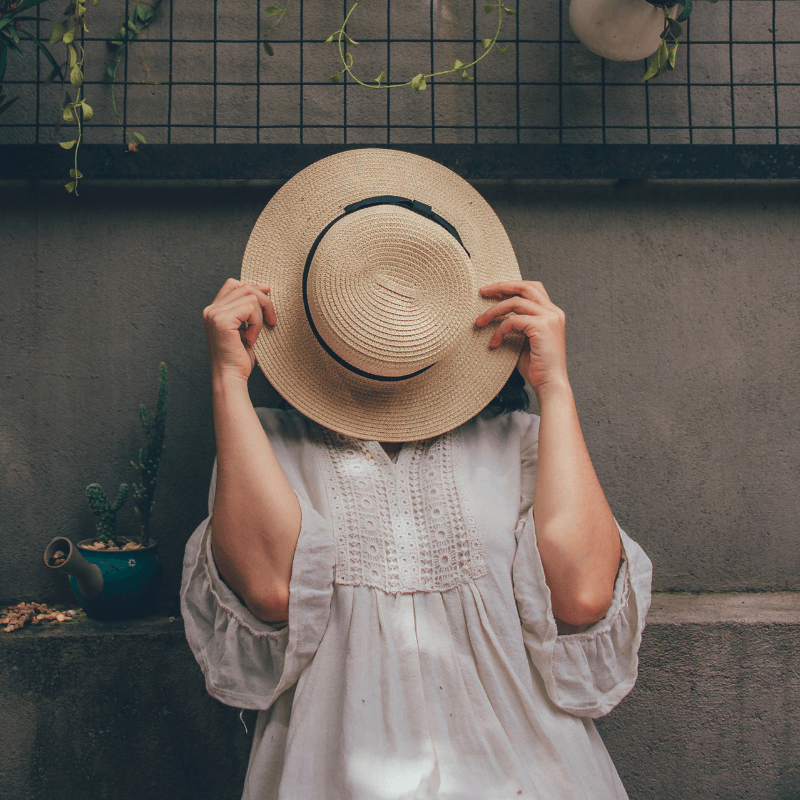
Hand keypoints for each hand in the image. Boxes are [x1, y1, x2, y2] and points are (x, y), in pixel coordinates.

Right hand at [203, 279, 276, 382]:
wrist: (231, 377)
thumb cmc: (240, 357)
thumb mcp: (246, 329)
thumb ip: (249, 310)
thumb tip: (265, 287)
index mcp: (214, 311)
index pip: (233, 284)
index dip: (253, 287)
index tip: (268, 293)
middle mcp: (211, 310)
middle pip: (245, 287)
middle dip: (264, 301)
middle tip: (272, 320)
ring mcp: (215, 314)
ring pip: (250, 297)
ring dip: (260, 317)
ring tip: (255, 336)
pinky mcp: (222, 321)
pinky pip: (250, 308)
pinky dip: (257, 323)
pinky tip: (251, 339)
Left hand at [475, 280, 567, 396]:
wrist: (550, 384)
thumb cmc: (536, 367)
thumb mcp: (524, 340)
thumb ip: (516, 325)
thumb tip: (494, 315)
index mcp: (551, 313)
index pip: (531, 289)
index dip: (511, 286)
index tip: (491, 291)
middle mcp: (553, 312)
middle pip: (525, 286)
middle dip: (501, 286)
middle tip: (481, 291)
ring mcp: (549, 318)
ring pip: (515, 302)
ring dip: (493, 311)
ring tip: (478, 322)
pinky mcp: (542, 327)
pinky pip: (513, 321)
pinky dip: (499, 330)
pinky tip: (493, 343)